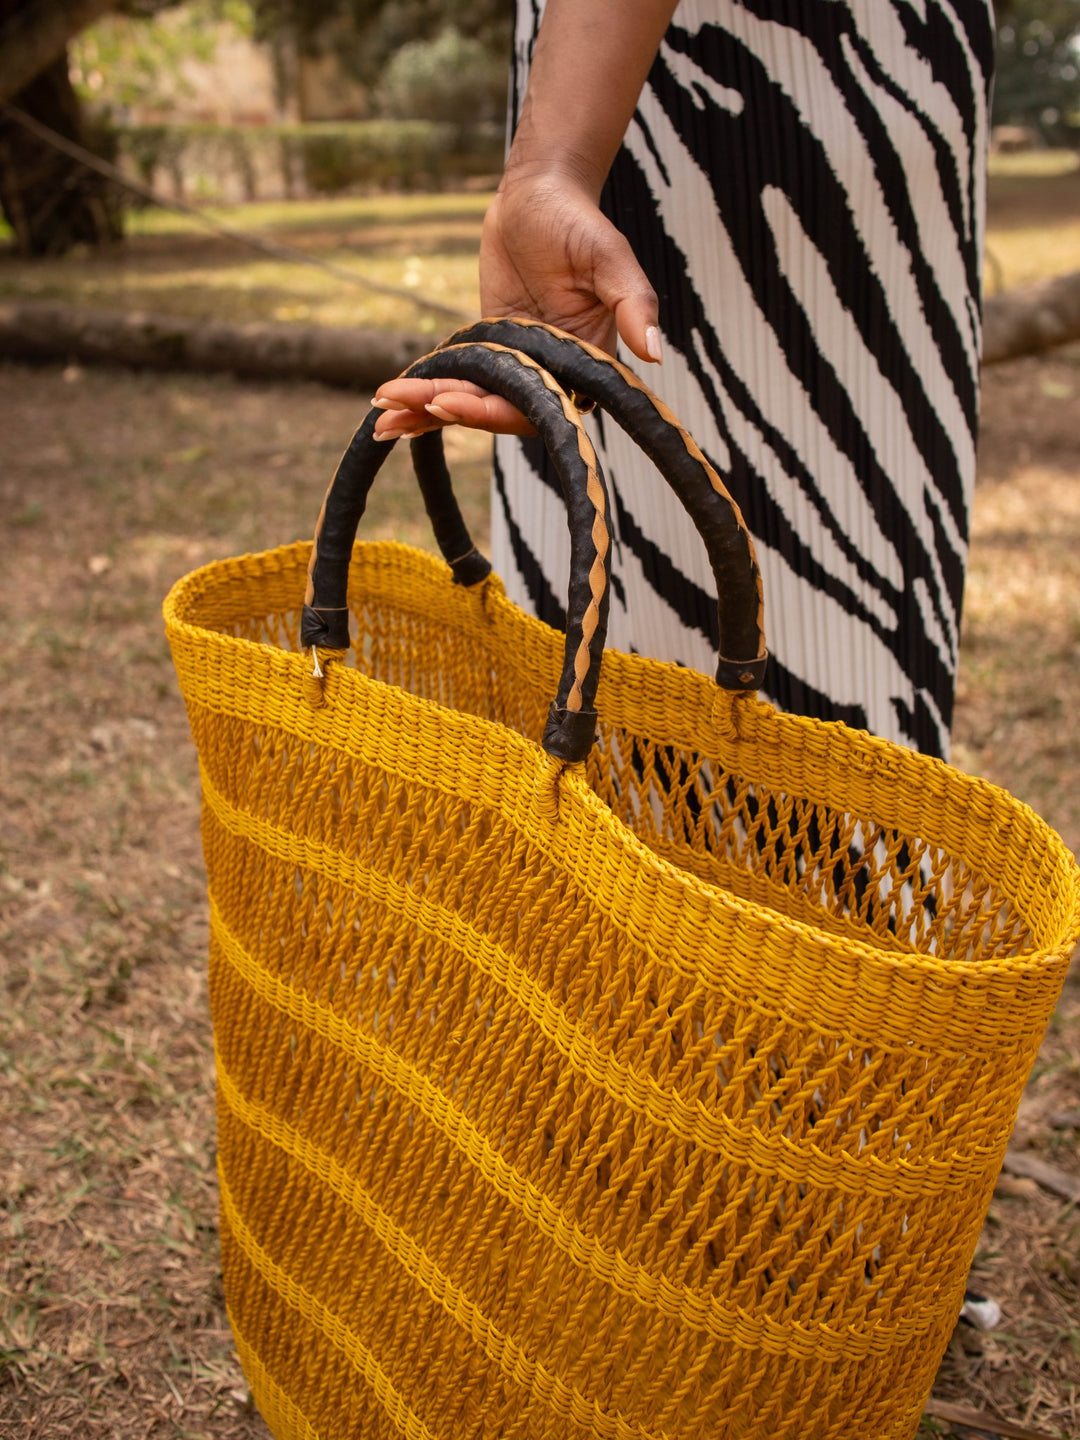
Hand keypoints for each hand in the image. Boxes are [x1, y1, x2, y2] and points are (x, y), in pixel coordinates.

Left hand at [372, 171, 661, 439]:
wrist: (539, 192)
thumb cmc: (579, 221)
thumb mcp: (609, 257)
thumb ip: (633, 304)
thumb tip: (655, 353)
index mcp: (582, 366)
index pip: (538, 408)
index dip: (494, 413)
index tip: (452, 402)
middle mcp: (549, 374)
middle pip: (496, 411)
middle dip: (450, 411)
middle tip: (408, 402)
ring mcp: (513, 365)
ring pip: (469, 400)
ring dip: (425, 411)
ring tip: (382, 415)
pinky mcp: (484, 350)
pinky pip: (454, 379)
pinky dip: (422, 394)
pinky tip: (386, 409)